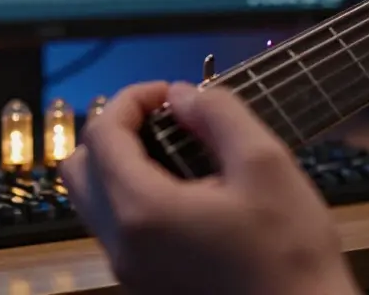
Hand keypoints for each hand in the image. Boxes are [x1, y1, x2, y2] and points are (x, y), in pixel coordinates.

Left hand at [61, 81, 359, 294]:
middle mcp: (121, 245)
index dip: (130, 99)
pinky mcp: (143, 287)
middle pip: (78, 169)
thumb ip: (218, 115)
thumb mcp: (266, 164)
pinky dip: (133, 196)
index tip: (170, 92)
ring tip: (179, 153)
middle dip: (114, 131)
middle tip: (163, 120)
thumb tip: (180, 95)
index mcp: (143, 210)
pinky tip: (187, 193)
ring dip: (122, 164)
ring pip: (94, 201)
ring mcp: (128, 272)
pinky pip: (117, 229)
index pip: (102, 134)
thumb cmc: (290, 250)